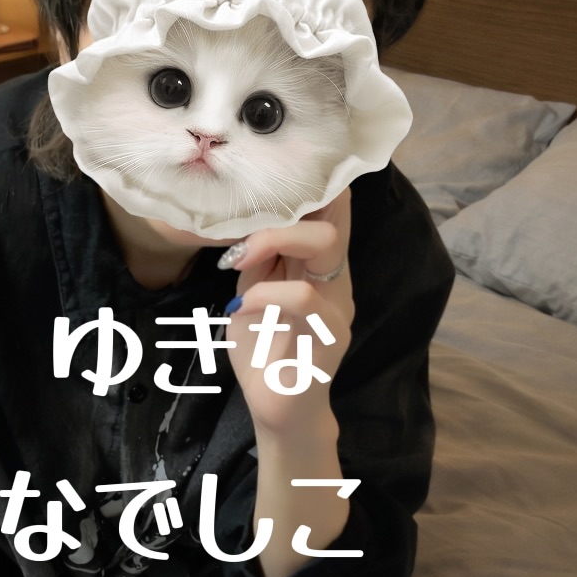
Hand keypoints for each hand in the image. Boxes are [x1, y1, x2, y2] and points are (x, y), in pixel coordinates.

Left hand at [222, 189, 354, 438]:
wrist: (277, 410)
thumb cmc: (264, 350)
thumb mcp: (252, 291)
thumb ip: (256, 257)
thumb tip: (241, 216)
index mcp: (319, 266)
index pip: (331, 210)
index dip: (317, 182)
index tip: (287, 165)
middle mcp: (335, 280)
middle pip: (334, 215)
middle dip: (291, 206)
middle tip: (247, 224)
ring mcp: (337, 307)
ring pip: (326, 246)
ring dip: (274, 242)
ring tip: (238, 262)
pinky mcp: (329, 338)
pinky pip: (305, 298)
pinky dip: (267, 294)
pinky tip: (244, 305)